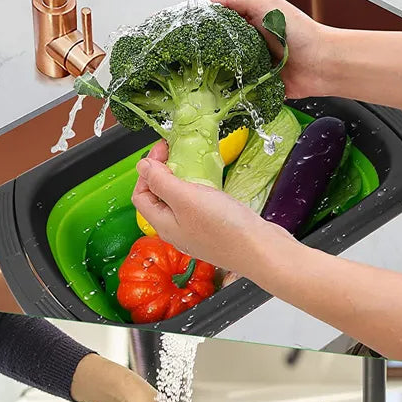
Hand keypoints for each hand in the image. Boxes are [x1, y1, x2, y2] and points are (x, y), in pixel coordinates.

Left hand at [133, 142, 291, 275]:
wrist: (260, 250)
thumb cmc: (224, 228)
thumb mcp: (186, 198)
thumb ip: (161, 182)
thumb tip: (142, 167)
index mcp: (163, 224)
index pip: (140, 195)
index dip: (146, 170)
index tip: (162, 151)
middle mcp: (176, 230)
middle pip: (158, 198)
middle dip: (161, 173)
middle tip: (175, 154)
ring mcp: (195, 231)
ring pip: (178, 202)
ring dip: (180, 181)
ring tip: (192, 166)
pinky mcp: (214, 230)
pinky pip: (197, 206)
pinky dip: (198, 190)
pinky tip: (209, 184)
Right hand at [202, 0, 328, 97]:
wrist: (321, 64)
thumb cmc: (301, 33)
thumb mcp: (265, 4)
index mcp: (248, 20)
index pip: (217, 19)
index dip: (202, 22)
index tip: (185, 26)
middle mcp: (248, 43)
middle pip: (217, 46)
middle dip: (205, 50)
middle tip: (190, 54)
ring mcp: (251, 66)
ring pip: (224, 70)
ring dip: (216, 73)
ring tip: (202, 73)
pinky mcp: (256, 86)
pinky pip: (238, 89)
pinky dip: (230, 90)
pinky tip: (221, 90)